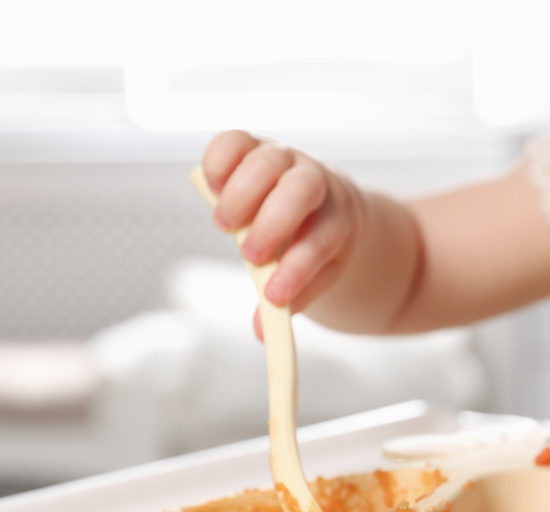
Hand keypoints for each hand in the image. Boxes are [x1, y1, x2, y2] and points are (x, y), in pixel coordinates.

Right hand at [201, 130, 364, 321]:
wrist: (328, 203)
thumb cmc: (314, 246)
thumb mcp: (313, 277)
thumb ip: (289, 300)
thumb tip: (262, 332)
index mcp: (339, 219)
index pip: (321, 241)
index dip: (296, 269)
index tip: (274, 295)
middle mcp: (316, 183)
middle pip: (300, 189)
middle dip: (272, 223)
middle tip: (249, 256)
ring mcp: (286, 160)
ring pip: (268, 161)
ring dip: (240, 195)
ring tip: (224, 226)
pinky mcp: (255, 146)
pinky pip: (235, 141)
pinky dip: (218, 162)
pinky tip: (211, 189)